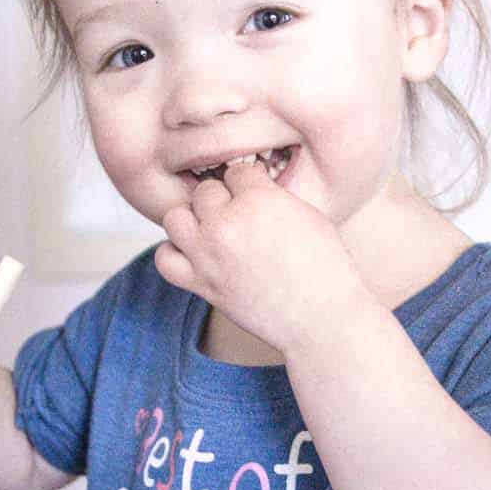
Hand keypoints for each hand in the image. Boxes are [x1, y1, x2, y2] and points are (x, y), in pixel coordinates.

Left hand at [155, 159, 367, 352]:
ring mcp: (209, 255)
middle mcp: (228, 223)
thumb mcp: (307, 214)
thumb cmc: (325, 267)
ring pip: (175, 218)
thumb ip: (271, 195)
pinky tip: (194, 253)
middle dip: (222, 199)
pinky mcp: (202, 284)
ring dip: (192, 220)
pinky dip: (173, 252)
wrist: (322, 317)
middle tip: (240, 216)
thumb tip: (249, 186)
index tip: (258, 197)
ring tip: (212, 229)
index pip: (236, 172)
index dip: (249, 183)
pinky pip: (165, 259)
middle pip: (204, 191)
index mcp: (259, 200)